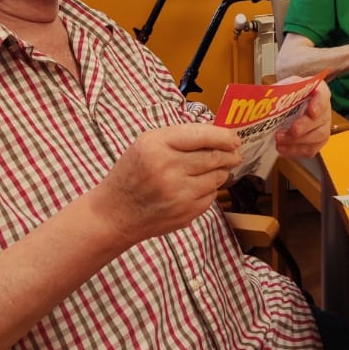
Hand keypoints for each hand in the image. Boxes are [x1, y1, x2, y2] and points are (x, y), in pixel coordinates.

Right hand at [94, 124, 240, 246]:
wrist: (113, 215)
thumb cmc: (131, 173)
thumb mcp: (147, 143)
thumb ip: (181, 136)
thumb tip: (219, 134)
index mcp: (157, 146)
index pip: (203, 136)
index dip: (224, 135)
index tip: (235, 136)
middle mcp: (168, 170)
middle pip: (215, 157)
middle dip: (230, 153)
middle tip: (234, 152)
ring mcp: (178, 195)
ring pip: (217, 177)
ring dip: (221, 172)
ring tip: (215, 168)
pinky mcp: (184, 214)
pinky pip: (210, 197)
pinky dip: (209, 190)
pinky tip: (197, 187)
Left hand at [273, 81, 332, 159]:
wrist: (291, 106)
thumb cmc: (291, 96)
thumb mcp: (285, 87)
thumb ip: (279, 91)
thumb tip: (268, 98)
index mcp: (318, 91)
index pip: (323, 95)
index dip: (318, 104)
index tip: (312, 111)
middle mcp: (324, 109)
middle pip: (320, 119)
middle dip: (305, 126)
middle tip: (292, 130)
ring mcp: (322, 127)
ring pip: (317, 137)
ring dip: (297, 141)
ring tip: (279, 141)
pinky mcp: (317, 142)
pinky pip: (311, 149)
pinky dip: (295, 151)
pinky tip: (283, 148)